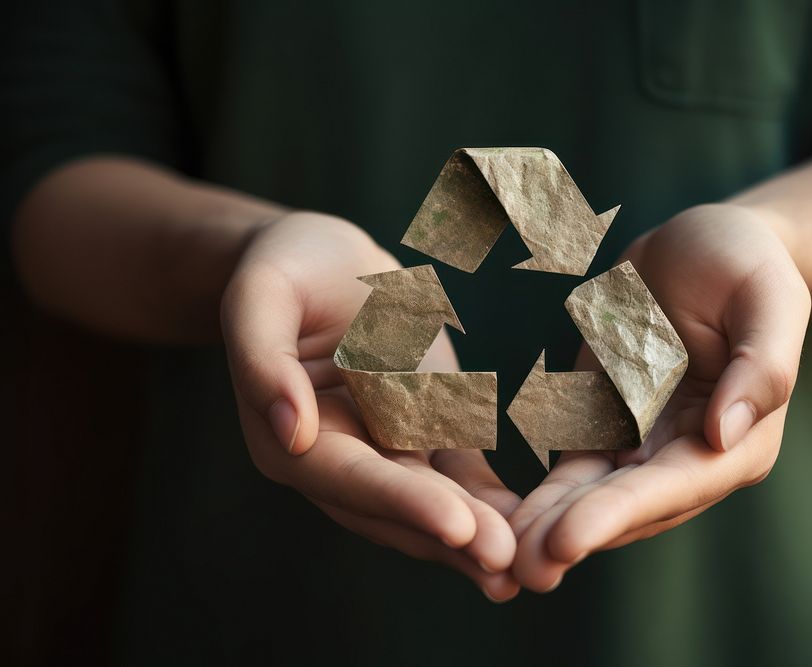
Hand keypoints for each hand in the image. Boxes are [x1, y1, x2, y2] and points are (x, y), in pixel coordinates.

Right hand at [221, 212, 520, 599]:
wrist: (323, 259)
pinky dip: (491, 500)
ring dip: (477, 535)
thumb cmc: (287, 266)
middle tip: (506, 562)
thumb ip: (262, 360)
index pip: (350, 478)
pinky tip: (533, 523)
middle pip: (397, 507)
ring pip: (434, 502)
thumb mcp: (261, 294)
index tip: (455, 526)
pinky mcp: (423, 433)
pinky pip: (460, 472)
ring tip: (526, 565)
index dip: (402, 503)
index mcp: (291, 438)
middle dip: (450, 537)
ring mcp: (384, 451)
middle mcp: (338, 459)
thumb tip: (291, 434)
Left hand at [507, 204, 811, 590]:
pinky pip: (577, 466)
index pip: (676, 484)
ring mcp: (650, 443)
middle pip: (631, 504)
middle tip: (524, 570)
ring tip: (506, 558)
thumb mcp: (768, 295)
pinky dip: (547, 495)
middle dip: (577, 535)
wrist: (703, 246)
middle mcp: (694, 453)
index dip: (621, 513)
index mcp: (740, 437)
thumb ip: (762, 365)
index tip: (569, 539)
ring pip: (597, 495)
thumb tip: (725, 436)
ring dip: (554, 528)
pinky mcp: (611, 423)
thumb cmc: (746, 262)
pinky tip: (508, 520)